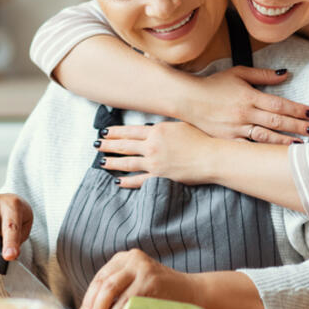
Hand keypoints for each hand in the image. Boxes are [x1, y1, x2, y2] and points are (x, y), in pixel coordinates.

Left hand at [77, 249, 194, 308]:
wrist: (193, 291)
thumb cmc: (162, 294)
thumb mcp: (137, 284)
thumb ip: (117, 293)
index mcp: (124, 258)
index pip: (99, 278)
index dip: (87, 299)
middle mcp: (131, 258)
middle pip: (102, 283)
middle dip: (91, 307)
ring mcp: (141, 267)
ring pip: (111, 290)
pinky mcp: (149, 280)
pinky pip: (126, 300)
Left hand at [96, 121, 214, 187]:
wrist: (212, 157)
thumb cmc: (201, 139)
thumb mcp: (179, 126)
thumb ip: (162, 128)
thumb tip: (150, 130)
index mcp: (156, 131)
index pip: (129, 131)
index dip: (114, 132)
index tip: (104, 132)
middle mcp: (152, 146)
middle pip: (124, 145)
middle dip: (108, 145)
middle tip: (96, 145)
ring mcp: (154, 163)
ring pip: (127, 162)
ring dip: (112, 162)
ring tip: (101, 162)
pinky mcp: (159, 177)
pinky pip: (138, 180)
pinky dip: (126, 181)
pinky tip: (117, 181)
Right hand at [181, 66, 308, 142]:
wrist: (187, 99)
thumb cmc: (213, 84)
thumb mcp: (238, 73)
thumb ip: (262, 75)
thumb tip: (285, 74)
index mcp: (249, 96)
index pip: (279, 104)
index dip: (297, 109)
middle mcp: (244, 113)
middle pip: (276, 121)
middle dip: (297, 126)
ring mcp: (235, 128)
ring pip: (265, 136)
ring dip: (284, 141)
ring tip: (301, 144)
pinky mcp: (227, 139)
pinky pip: (248, 147)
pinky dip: (262, 151)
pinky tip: (274, 155)